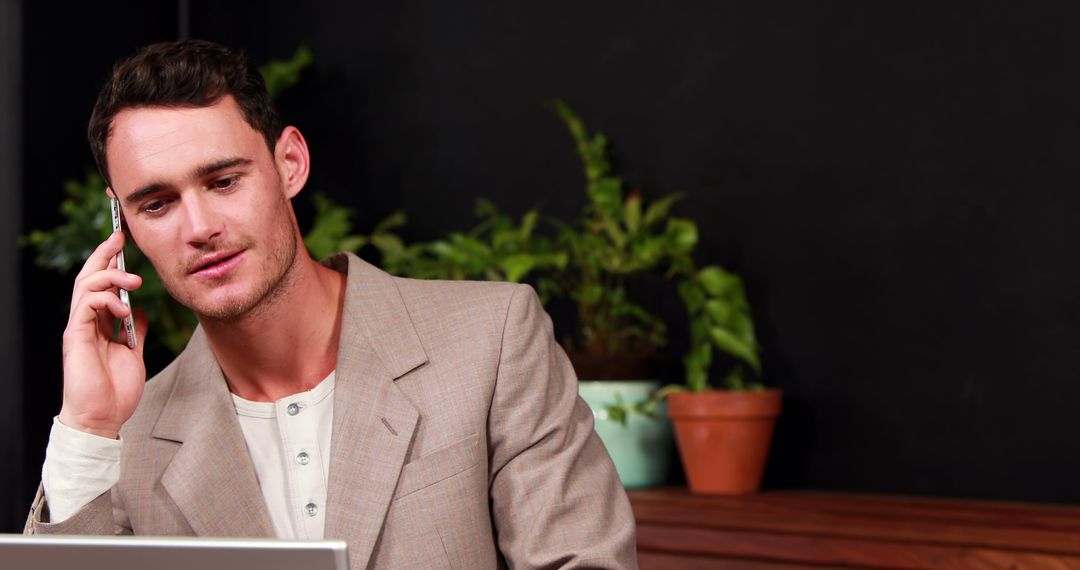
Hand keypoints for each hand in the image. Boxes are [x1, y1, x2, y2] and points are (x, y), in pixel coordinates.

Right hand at [58, 231, 147, 438]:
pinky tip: (123, 308)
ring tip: (134, 281)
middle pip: (89, 278)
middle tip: (119, 237)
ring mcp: (79, 329)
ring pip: (85, 287)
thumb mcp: (133, 353)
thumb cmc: (115, 392)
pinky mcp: (75, 338)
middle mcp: (86, 322)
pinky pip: (85, 306)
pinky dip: (105, 300)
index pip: (101, 285)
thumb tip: (139, 311)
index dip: (109, 262)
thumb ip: (134, 330)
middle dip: (103, 255)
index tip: (122, 243)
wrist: (103, 419)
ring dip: (110, 277)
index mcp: (98, 324)